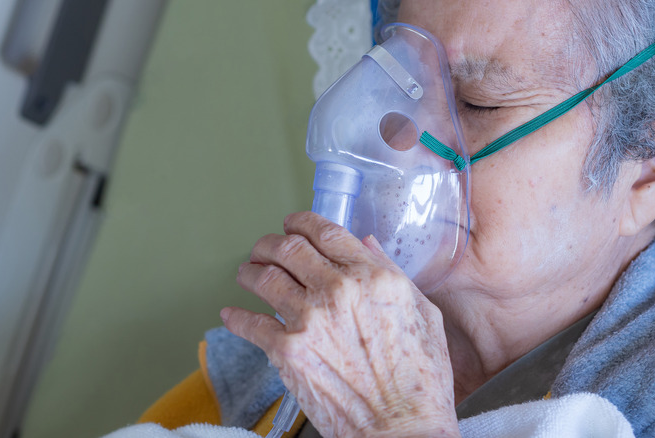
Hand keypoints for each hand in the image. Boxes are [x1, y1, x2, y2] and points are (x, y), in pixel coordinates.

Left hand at [222, 212, 460, 437]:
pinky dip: (235, 316)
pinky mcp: (287, 351)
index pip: (325, 233)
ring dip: (250, 271)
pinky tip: (231, 314)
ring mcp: (309, 320)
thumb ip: (391, 273)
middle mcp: (337, 291)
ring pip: (264, 277)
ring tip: (246, 273)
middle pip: (288, 249)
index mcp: (373, 278)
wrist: (401, 428)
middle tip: (264, 248)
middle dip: (270, 243)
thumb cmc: (420, 380)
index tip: (292, 223)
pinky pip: (249, 323)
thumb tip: (365, 245)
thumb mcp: (423, 315)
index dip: (302, 222)